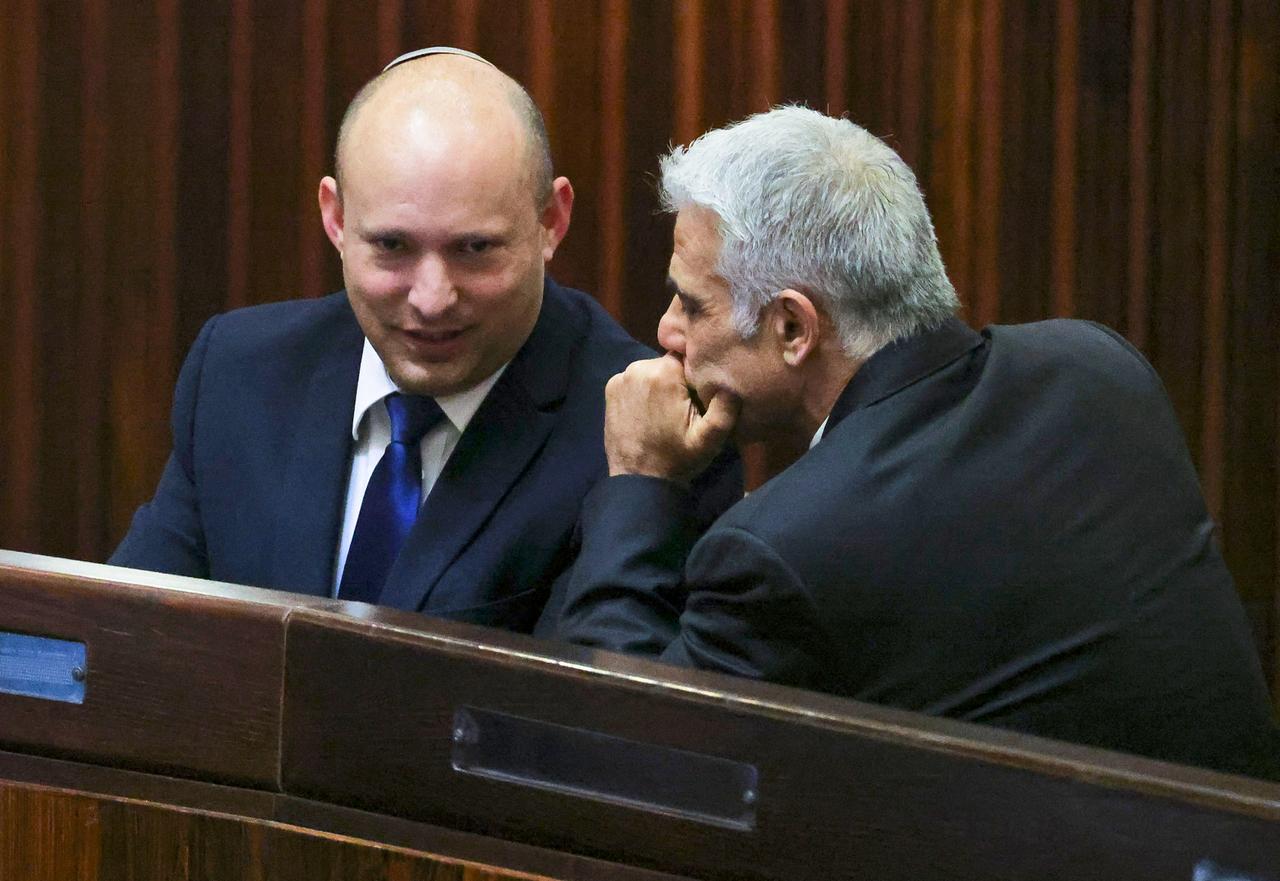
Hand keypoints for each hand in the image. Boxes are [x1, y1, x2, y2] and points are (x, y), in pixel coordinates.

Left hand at [604, 353, 739, 483]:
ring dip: (661, 386)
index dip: (697, 377)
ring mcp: (620, 378)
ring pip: (653, 371)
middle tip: (685, 409)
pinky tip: (649, 413)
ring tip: (667, 413)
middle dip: (679, 381)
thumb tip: (730, 382)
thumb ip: (725, 408)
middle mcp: (638, 367)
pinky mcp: (610, 389)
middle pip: (669, 363)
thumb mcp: (710, 439)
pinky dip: (644, 391)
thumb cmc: (677, 459)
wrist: (639, 481)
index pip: (688, 357)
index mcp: (663, 372)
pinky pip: (636, 381)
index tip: (699, 398)